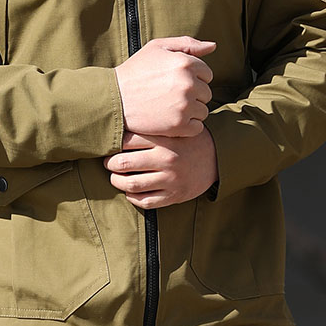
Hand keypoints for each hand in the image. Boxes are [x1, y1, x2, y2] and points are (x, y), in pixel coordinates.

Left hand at [103, 128, 218, 208]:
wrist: (217, 157)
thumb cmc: (188, 140)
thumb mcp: (172, 128)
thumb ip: (150, 127)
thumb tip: (119, 124)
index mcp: (165, 139)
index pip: (127, 140)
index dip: (113, 143)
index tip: (109, 144)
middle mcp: (167, 159)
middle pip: (125, 163)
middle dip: (110, 164)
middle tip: (108, 162)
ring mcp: (170, 179)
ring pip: (131, 185)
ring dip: (117, 182)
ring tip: (115, 177)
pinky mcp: (174, 196)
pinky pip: (145, 201)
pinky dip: (132, 197)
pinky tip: (131, 191)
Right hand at [114, 36, 215, 137]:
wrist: (114, 98)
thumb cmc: (136, 71)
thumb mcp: (157, 48)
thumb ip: (187, 44)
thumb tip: (213, 45)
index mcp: (185, 63)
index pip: (207, 73)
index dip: (192, 77)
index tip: (175, 81)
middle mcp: (187, 84)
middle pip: (206, 92)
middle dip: (193, 94)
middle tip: (170, 95)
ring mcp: (184, 106)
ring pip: (203, 110)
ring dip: (191, 110)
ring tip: (170, 106)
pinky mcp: (179, 126)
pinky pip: (198, 127)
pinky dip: (188, 126)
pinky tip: (171, 119)